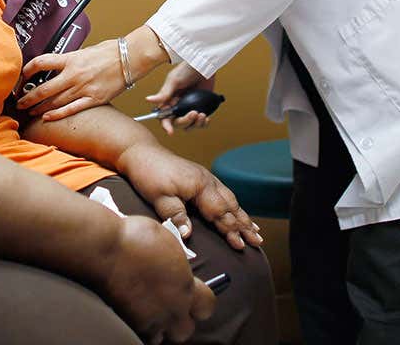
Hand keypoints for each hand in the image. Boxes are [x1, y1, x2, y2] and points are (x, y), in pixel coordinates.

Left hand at [17, 39, 125, 121]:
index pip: (41, 63)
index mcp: (71, 59)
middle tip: (20, 102)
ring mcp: (83, 88)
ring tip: (31, 112)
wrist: (130, 57)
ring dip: (40, 107)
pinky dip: (57, 114)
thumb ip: (72, 60)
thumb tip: (61, 65)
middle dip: (28, 97)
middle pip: (44, 89)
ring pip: (55, 101)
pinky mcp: (94, 99)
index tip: (22, 76)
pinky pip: (71, 109)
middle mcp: (74, 75)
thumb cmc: (112, 52)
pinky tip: (48, 117)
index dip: (28, 70)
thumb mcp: (86, 51)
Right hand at [99, 215, 215, 343]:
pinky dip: (138, 328)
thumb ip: (175, 262)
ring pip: (160, 337)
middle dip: (178, 321)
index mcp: (185, 285)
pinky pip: (140, 335)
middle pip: (185, 330)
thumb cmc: (132, 237)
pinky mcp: (130, 326)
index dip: (200, 303)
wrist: (103, 251)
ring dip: (157, 326)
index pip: (207, 305)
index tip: (193, 297)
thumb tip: (176, 266)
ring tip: (147, 311)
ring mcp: (150, 321)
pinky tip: (132, 313)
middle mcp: (172, 308)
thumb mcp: (165, 242)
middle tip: (168, 307)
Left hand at [118, 142, 262, 251]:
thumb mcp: (159, 196)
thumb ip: (175, 215)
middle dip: (244, 225)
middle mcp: (208, 181)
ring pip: (230, 199)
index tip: (240, 245)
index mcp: (200, 185)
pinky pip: (224, 193)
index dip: (230, 230)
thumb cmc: (149, 173)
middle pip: (230, 206)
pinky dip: (234, 205)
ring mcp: (207, 178)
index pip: (219, 212)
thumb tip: (188, 235)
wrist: (142, 152)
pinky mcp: (202, 178)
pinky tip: (239, 212)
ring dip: (243, 216)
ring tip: (255, 231)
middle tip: (257, 242)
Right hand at [146, 64, 214, 135]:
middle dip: (185, 121)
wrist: (204, 66)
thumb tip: (148, 100)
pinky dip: (203, 123)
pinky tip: (206, 117)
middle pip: (178, 123)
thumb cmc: (187, 69)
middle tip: (193, 113)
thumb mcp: (174, 80)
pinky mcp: (201, 109)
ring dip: (196, 124)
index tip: (171, 131)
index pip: (164, 117)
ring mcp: (190, 109)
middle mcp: (178, 107)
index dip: (166, 125)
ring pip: (190, 126)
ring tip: (202, 114)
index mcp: (168, 101)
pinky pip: (201, 123)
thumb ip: (163, 93)